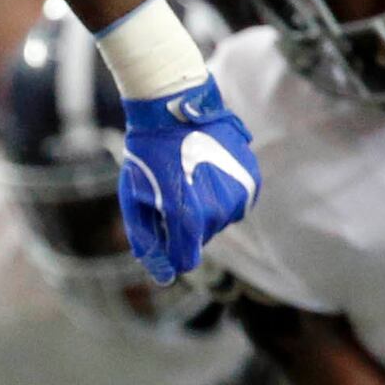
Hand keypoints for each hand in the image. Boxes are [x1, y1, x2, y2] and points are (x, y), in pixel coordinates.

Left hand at [113, 83, 259, 281]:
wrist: (173, 109)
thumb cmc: (147, 156)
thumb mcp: (133, 199)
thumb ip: (146, 241)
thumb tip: (163, 275)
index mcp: (187, 219)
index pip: (185, 262)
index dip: (170, 252)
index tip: (161, 230)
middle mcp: (218, 212)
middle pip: (200, 240)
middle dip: (183, 225)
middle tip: (170, 191)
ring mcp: (238, 195)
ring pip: (219, 221)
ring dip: (204, 209)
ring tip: (187, 177)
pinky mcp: (251, 180)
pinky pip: (235, 203)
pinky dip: (221, 194)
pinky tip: (205, 171)